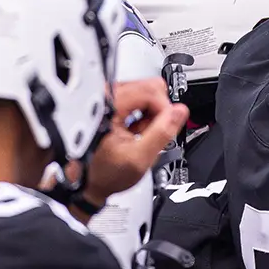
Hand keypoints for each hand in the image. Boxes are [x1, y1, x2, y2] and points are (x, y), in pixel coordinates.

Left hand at [78, 78, 184, 210]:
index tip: (166, 127)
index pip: (151, 91)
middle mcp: (106, 96)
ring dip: (151, 114)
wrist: (89, 181)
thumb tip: (179, 112)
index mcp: (110, 105)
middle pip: (150, 88)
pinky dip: (142, 115)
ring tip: (140, 135)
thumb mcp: (139, 159)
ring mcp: (109, 97)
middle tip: (151, 134)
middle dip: (158, 112)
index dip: (165, 110)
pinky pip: (138, 99)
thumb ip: (161, 133)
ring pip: (146, 92)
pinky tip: (134, 131)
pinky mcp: (112, 101)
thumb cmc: (106, 173)